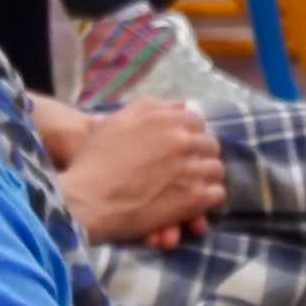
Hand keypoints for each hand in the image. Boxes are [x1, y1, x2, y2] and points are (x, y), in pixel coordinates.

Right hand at [53, 100, 227, 249]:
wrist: (88, 200)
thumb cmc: (94, 161)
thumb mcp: (116, 122)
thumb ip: (148, 107)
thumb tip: (179, 103)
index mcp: (164, 119)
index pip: (196, 120)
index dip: (190, 133)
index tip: (182, 145)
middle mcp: (182, 140)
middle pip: (210, 144)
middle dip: (201, 154)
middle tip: (189, 166)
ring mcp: (191, 169)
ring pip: (216, 169)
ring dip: (206, 176)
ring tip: (193, 185)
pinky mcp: (194, 198)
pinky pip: (217, 194)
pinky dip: (208, 199)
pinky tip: (195, 202)